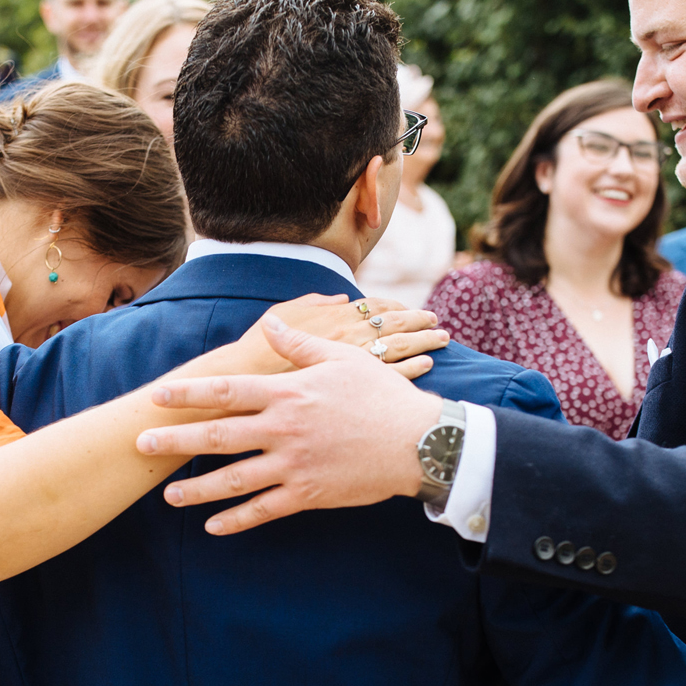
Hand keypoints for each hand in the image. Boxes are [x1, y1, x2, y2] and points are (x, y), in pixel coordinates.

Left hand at [138, 313, 442, 533]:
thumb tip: (268, 327)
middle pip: (218, 436)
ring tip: (168, 494)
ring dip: (197, 489)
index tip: (158, 395)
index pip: (227, 391)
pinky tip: (212, 526)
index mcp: (288, 394)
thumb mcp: (342, 359)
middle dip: (176, 440)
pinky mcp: (308, 494)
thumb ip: (299, 345)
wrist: (417, 442)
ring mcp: (294, 465)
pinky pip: (264, 510)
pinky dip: (236, 520)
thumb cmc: (381, 396)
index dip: (189, 394)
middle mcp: (284, 429)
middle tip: (142, 444)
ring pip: (234, 480)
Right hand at [253, 293, 447, 377]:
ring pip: (401, 348)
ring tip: (442, 340)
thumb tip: (342, 296)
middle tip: (437, 321)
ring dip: (424, 342)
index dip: (398, 306)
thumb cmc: (258, 350)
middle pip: (395, 325)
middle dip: (419, 322)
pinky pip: (393, 376)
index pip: (376, 306)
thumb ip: (315, 303)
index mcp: (335, 316)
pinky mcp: (354, 389)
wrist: (243, 387)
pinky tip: (427, 366)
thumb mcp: (282, 316)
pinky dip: (413, 368)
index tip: (413, 308)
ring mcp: (354, 364)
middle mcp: (349, 337)